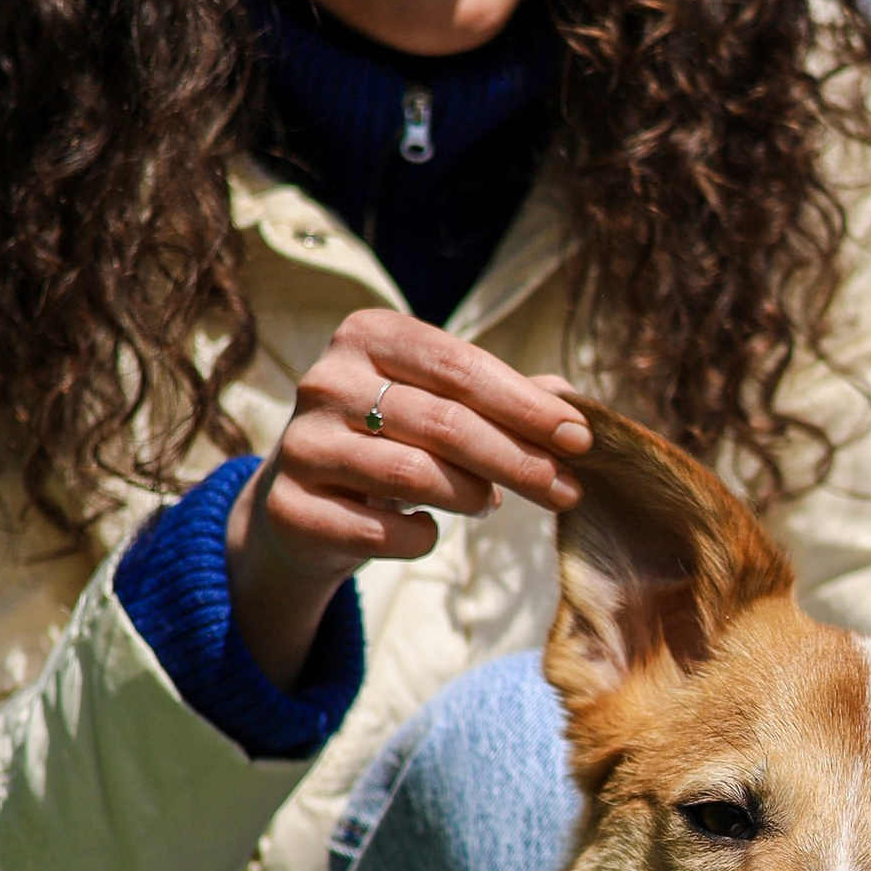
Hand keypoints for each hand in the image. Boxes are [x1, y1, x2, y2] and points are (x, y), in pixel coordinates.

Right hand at [228, 309, 589, 688]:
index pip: (460, 367)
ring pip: (414, 473)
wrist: (305, 505)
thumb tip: (573, 401)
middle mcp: (325, 382)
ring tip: (489, 502)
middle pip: (445, 422)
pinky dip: (421, 535)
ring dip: (472, 495)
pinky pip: (381, 529)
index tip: (580, 439)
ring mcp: (302, 445)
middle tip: (566, 490)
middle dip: (518, 460)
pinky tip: (428, 528)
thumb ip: (502, 397)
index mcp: (367, 336)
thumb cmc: (389, 442)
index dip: (526, 405)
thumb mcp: (439, 405)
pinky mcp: (291, 508)